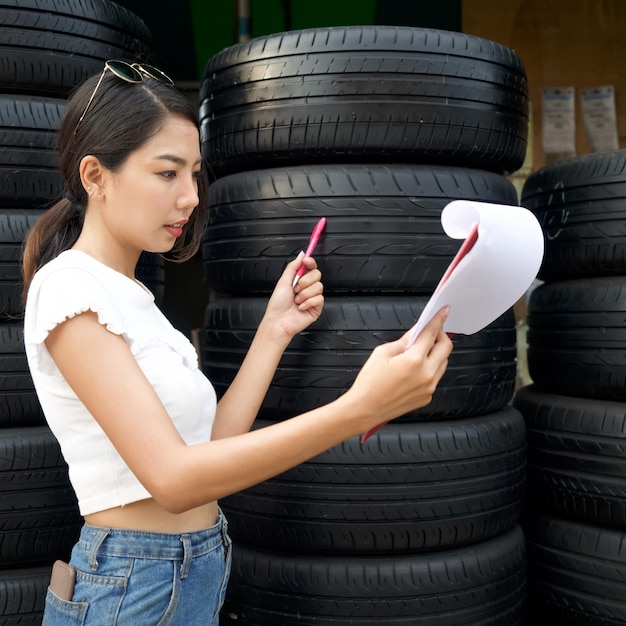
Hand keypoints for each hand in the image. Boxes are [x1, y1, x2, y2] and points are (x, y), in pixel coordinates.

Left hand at [262, 252, 323, 340]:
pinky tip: (301, 307)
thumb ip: (293, 267)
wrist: (279, 321)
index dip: (310, 262)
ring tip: (297, 300)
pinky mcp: (317, 307)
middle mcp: (306, 287)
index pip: (310, 266)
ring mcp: (312, 297)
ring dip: (305, 294)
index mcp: (298, 280)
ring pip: (318, 286)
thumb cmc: (277, 305)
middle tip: (296, 288)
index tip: (306, 261)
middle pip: (317, 274)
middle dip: (305, 281)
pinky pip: (319, 298)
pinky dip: (308, 302)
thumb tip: (301, 254)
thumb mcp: (283, 281)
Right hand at [346, 306, 452, 427]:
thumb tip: (415, 332)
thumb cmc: (369, 383)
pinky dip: (431, 368)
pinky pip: (436, 377)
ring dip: (437, 353)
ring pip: (444, 363)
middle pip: (446, 348)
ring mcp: (429, 387)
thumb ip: (403, 341)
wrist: (365, 409)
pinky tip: (416, 367)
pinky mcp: (427, 397)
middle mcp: (426, 374)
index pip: (432, 333)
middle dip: (441, 336)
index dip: (438, 320)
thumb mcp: (382, 353)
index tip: (443, 312)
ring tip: (421, 350)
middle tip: (432, 331)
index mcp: (414, 360)